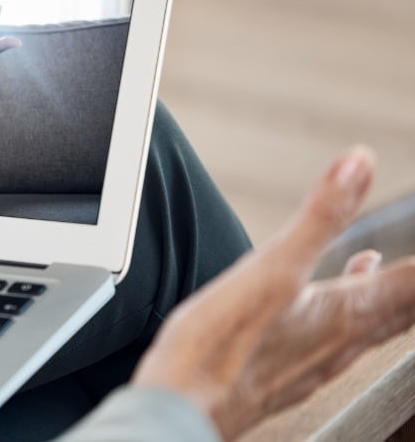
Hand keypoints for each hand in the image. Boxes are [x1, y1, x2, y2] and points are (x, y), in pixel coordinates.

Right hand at [132, 145, 414, 439]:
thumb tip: (358, 164)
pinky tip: (328, 315)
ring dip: (391, 304)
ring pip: (372, 330)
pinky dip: (347, 321)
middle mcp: (340, 342)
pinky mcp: (286, 376)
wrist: (181, 409)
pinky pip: (336, 344)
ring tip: (395, 281)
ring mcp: (315, 363)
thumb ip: (320, 216)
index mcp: (346, 312)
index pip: (413, 282)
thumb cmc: (219, 348)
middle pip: (403, 311)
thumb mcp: (271, 268)